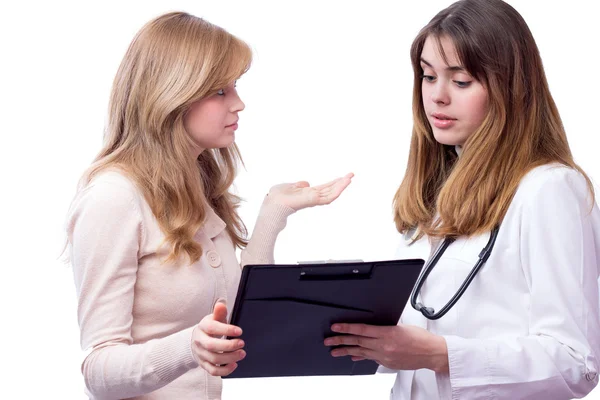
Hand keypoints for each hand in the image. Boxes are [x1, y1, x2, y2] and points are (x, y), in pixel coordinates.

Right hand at [191, 302, 244, 375]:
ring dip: (230, 358)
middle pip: (212, 346)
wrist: (197, 339)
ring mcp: (201, 354)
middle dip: (229, 346)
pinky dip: (224, 370)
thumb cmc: (210, 327)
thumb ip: (219, 312)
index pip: (212, 328)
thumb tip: (221, 304)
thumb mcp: (214, 318)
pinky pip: (213, 370)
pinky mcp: (203, 364)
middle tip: (242, 343)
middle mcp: (200, 341)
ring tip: (242, 353)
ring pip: (214, 359)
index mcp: (203, 327)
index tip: (240, 331)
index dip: (226, 330)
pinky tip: (234, 364)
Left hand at [267, 173, 353, 210]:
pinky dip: (338, 189)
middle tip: (351, 175)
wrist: (272, 204)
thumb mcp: (288, 186)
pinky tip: (344, 182)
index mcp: (307, 193)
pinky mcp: (314, 200)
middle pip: (330, 190)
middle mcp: (312, 197)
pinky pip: (329, 196)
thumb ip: (298, 185)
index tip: (341, 177)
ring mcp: (314, 200)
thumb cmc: (276, 197)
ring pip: (332, 194)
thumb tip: (306, 183)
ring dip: (342, 185)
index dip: (333, 183)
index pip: (324, 188)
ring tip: (350, 177)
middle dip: (341, 183)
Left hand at [324, 323, 448, 372]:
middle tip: (329, 341)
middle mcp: (383, 346)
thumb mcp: (401, 326)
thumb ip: (384, 328)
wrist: (431, 353)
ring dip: (346, 351)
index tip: (336, 327)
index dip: (346, 328)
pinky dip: (360, 356)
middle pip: (357, 342)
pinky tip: (352, 356)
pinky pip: (370, 359)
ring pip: (361, 352)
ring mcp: (384, 356)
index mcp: (387, 333)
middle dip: (341, 341)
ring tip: (334, 351)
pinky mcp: (387, 363)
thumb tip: (372, 327)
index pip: (361, 330)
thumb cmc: (420, 338)